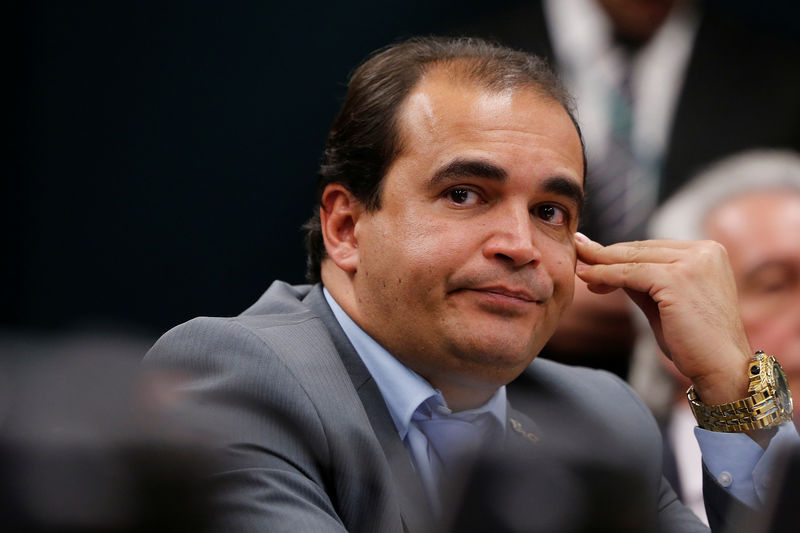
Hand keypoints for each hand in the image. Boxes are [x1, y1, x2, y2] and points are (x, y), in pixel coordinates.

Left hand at [574, 233, 750, 404]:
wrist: (722, 369)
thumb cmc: (694, 341)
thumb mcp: (667, 301)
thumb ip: (644, 281)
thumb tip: (606, 266)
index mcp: (708, 252)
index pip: (653, 247)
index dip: (620, 253)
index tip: (592, 255)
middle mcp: (704, 251)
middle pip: (641, 248)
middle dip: (606, 253)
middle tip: (578, 251)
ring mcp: (693, 263)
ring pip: (633, 258)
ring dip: (601, 263)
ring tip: (579, 267)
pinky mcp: (678, 278)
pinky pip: (630, 273)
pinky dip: (606, 275)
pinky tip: (588, 279)